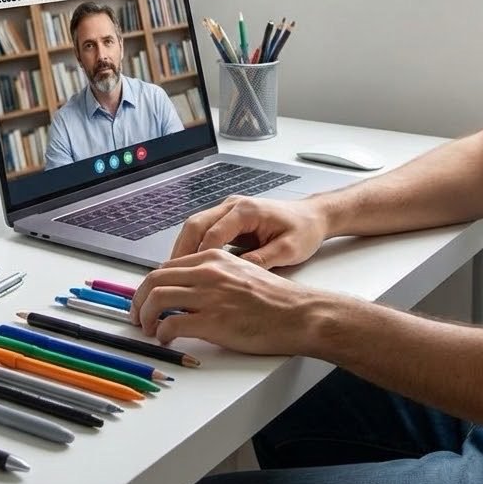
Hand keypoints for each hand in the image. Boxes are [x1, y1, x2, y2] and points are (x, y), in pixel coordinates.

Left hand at [130, 248, 319, 352]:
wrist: (299, 314)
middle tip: (136, 315)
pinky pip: (172, 324)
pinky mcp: (213, 321)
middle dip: (139, 299)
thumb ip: (214, 275)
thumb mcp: (241, 272)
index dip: (150, 285)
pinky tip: (166, 339)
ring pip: (157, 299)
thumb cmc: (275, 299)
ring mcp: (209, 296)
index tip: (145, 298)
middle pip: (154, 279)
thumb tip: (188, 289)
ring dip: (145, 316)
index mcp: (213, 258)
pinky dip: (162, 333)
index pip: (167, 266)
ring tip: (148, 329)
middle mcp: (207, 272)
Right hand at [170, 194, 327, 268]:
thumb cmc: (303, 230)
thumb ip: (261, 260)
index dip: (199, 256)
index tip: (188, 277)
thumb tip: (236, 274)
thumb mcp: (288, 250)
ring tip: (173, 273)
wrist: (313, 216)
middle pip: (195, 224)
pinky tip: (189, 266)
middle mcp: (233, 205)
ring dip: (183, 247)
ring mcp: (229, 209)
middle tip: (169, 276)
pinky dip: (193, 246)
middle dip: (180, 250)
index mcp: (247, 210)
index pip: (213, 232)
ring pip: (195, 225)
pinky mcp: (229, 218)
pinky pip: (204, 229)